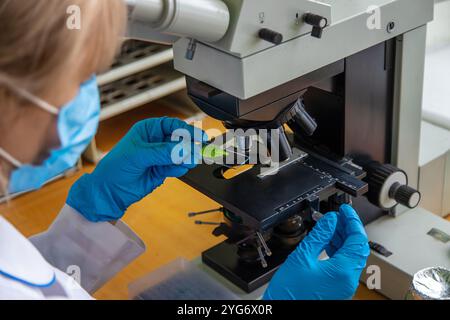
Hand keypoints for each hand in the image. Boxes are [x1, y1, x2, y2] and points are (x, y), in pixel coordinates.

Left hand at [67, 117, 206, 221]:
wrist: (109, 192)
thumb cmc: (115, 168)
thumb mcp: (138, 155)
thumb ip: (162, 152)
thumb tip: (183, 149)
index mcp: (148, 130)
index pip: (173, 125)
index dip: (187, 130)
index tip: (199, 137)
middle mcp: (155, 141)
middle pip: (180, 140)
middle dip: (188, 146)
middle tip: (195, 153)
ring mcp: (160, 156)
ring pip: (181, 154)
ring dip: (186, 158)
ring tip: (188, 162)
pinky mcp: (162, 170)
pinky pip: (177, 167)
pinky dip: (179, 168)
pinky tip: (178, 169)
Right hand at [263, 204, 369, 299]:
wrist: (282, 314)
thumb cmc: (290, 293)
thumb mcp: (302, 256)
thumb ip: (319, 235)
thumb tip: (329, 220)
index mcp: (343, 271)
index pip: (357, 239)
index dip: (352, 221)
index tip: (345, 210)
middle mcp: (348, 281)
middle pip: (357, 248)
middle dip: (347, 229)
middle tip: (337, 216)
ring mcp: (344, 287)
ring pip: (351, 257)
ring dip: (343, 240)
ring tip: (330, 227)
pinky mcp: (338, 290)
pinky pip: (344, 266)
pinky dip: (339, 252)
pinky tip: (327, 244)